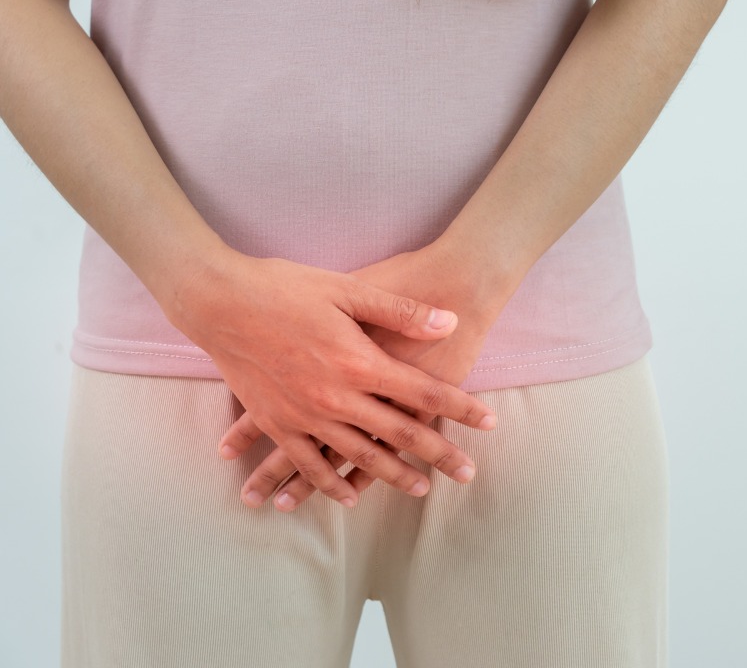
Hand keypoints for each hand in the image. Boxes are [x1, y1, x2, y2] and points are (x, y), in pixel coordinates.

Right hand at [167, 249, 499, 508]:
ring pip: (358, 457)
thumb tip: (451, 321)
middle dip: (438, 455)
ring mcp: (303, 415)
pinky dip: (329, 483)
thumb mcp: (350, 289)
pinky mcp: (275, 422)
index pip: (425, 393)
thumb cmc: (286, 287)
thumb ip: (402, 311)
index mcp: (359, 362)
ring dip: (392, 476)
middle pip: (400, 435)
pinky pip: (307, 462)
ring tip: (422, 489)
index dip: (461, 408)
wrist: (219, 301)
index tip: (489, 423)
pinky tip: (347, 497)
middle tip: (468, 474)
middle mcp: (336, 397)